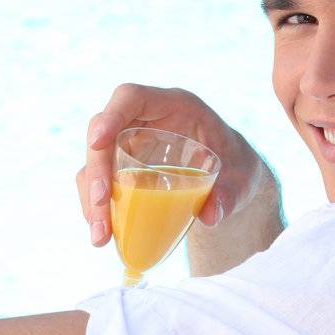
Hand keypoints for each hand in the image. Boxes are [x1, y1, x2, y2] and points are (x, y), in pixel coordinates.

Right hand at [76, 84, 268, 249]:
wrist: (233, 179)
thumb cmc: (238, 167)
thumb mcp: (242, 179)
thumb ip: (230, 194)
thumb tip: (211, 217)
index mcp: (175, 106)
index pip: (132, 97)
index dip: (111, 115)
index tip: (98, 143)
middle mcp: (146, 120)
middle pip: (104, 133)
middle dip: (97, 171)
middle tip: (101, 206)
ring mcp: (131, 144)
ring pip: (97, 162)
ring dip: (92, 199)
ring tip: (100, 236)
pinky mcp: (125, 168)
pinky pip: (102, 183)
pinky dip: (99, 209)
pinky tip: (104, 234)